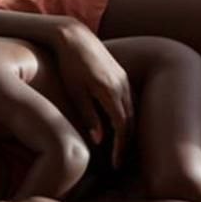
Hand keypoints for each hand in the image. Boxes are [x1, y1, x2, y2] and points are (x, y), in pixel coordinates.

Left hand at [53, 21, 132, 167]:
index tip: (115, 164)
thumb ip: (88, 116)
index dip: (120, 148)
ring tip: (118, 149)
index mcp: (110, 91)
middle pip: (130, 122)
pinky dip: (126, 118)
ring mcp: (123, 79)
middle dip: (126, 144)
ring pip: (132, 112)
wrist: (74, 37)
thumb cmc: (69, 65)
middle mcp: (122, 85)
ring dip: (127, 131)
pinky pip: (129, 102)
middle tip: (117, 162)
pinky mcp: (121, 75)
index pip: (122, 127)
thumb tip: (99, 140)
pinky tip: (117, 128)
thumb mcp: (75, 93)